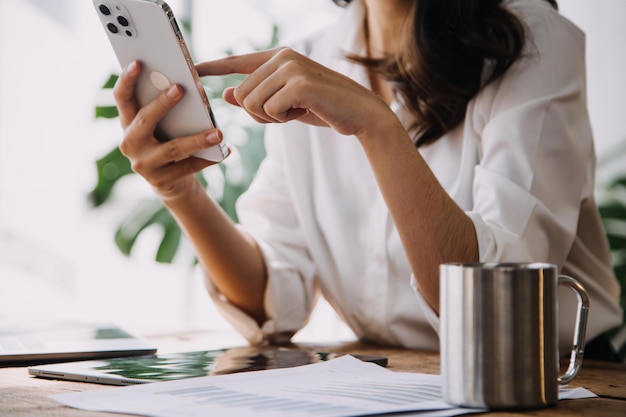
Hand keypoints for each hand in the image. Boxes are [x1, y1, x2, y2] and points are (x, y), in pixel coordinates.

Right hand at [113, 61, 226, 200]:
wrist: (170, 182)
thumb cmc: (168, 142)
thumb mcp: (162, 125)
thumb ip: (165, 108)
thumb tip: (185, 84)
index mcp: (128, 123)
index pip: (122, 99)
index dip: (127, 80)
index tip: (138, 62)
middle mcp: (130, 143)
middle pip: (144, 120)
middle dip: (162, 104)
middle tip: (180, 88)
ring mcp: (144, 165)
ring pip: (172, 149)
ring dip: (197, 139)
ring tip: (218, 133)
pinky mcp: (161, 181)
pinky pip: (188, 168)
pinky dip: (208, 159)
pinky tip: (225, 150)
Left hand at [196, 48, 392, 137]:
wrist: (359, 113)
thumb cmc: (323, 107)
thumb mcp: (286, 103)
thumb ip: (258, 96)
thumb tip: (228, 95)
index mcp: (278, 58)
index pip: (238, 62)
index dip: (214, 67)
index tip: (193, 69)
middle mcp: (282, 57)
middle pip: (242, 94)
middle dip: (259, 114)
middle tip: (286, 114)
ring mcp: (291, 68)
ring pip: (252, 103)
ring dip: (270, 118)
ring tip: (295, 112)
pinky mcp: (299, 83)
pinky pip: (269, 111)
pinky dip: (282, 120)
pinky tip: (303, 113)